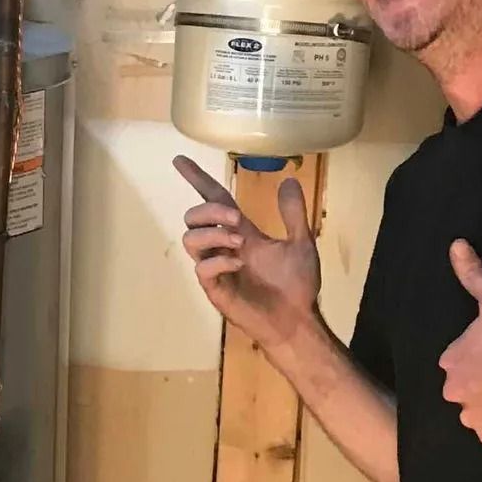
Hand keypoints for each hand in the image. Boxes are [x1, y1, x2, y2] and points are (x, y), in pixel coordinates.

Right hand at [175, 156, 319, 353]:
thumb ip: (293, 214)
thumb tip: (290, 179)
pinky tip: (240, 263)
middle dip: (209, 210)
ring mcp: (217, 269)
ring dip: (213, 233)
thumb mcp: (301, 243)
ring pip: (190, 240)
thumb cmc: (297, 286)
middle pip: (193, 217)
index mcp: (239, 234)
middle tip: (237, 218)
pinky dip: (219, 260)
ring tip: (240, 242)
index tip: (179, 160)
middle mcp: (222, 248)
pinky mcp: (216, 290)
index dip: (196, 180)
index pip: (212, 200)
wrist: (298, 321)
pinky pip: (202, 268)